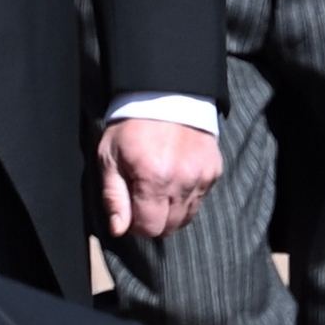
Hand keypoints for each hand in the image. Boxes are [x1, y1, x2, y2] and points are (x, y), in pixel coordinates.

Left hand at [98, 118, 221, 239]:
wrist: (165, 94)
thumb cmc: (132, 126)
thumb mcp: (110, 158)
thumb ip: (114, 196)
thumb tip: (118, 230)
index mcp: (153, 179)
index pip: (150, 228)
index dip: (136, 224)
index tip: (130, 208)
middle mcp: (182, 181)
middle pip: (170, 227)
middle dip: (154, 219)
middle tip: (143, 197)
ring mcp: (202, 177)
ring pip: (187, 217)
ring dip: (172, 211)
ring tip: (160, 188)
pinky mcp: (214, 171)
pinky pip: (200, 200)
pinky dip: (187, 197)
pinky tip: (176, 178)